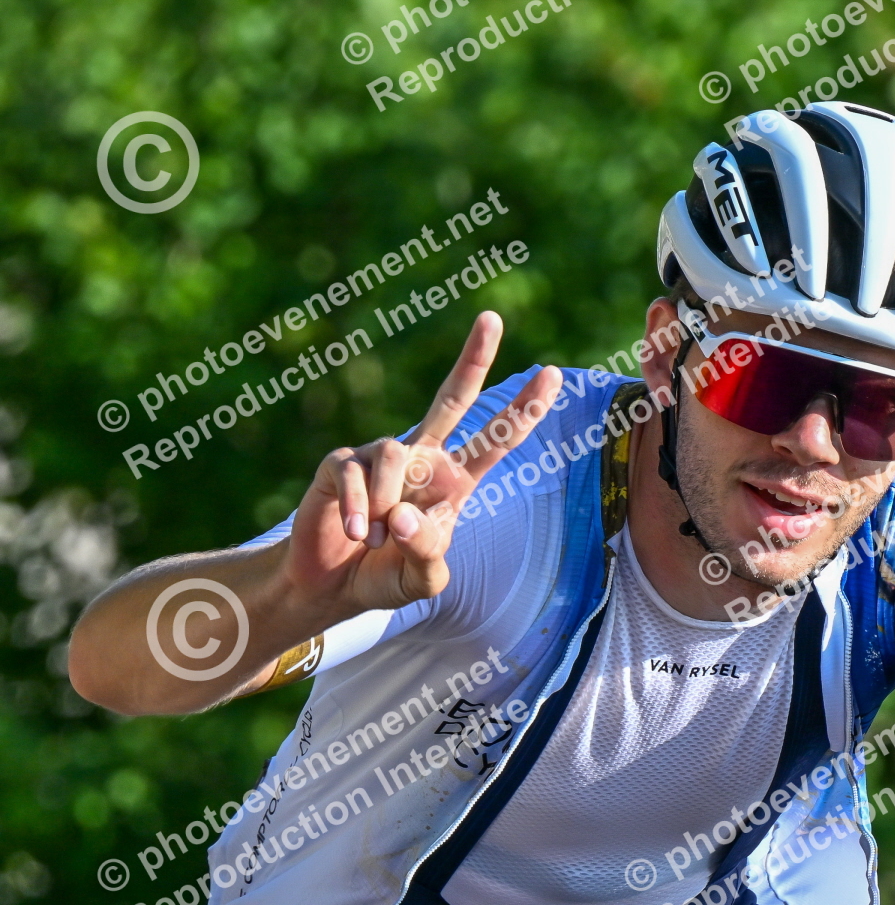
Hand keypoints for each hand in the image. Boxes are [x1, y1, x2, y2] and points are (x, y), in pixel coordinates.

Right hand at [288, 310, 561, 614]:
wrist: (332, 587)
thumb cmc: (387, 576)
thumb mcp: (422, 579)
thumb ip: (426, 551)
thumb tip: (403, 514)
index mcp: (453, 481)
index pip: (495, 442)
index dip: (523, 412)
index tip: (553, 375)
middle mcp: (422, 458)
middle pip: (452, 399)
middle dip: (473, 359)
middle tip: (492, 318)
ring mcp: (380, 455)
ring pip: (396, 455)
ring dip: (386, 506)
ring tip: (373, 539)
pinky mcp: (342, 463)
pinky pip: (356, 474)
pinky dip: (358, 508)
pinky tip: (355, 532)